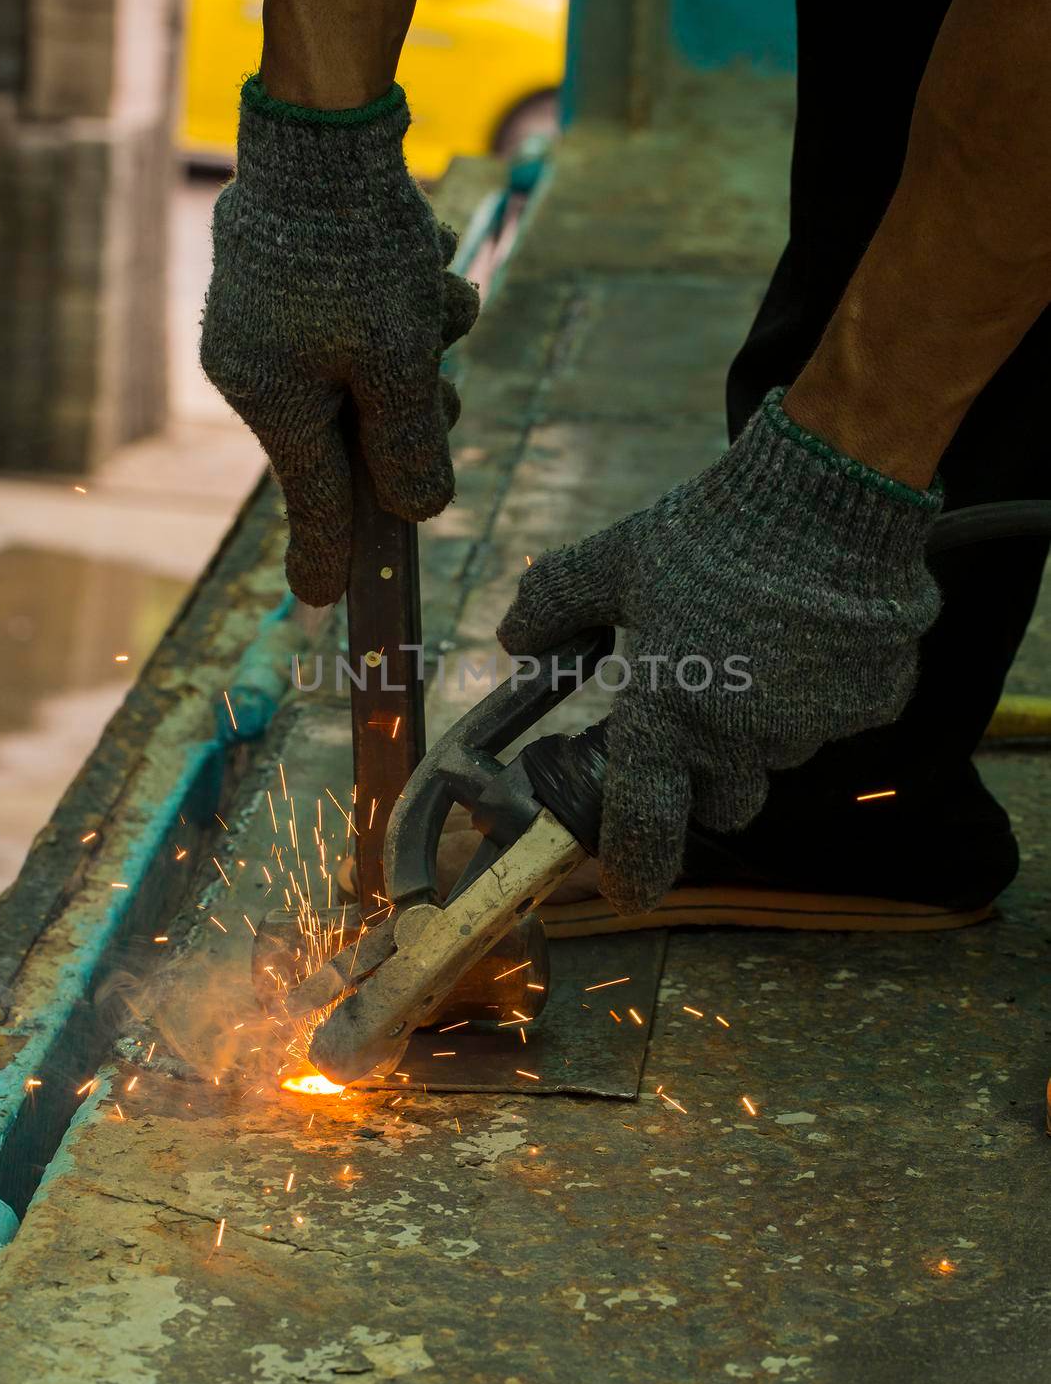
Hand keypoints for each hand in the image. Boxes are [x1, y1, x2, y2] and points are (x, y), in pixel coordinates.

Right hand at [200, 77, 479, 605]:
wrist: (325, 124)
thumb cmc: (358, 252)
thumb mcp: (399, 362)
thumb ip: (410, 447)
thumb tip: (417, 513)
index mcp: (271, 399)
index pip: (313, 499)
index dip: (330, 554)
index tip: (325, 601)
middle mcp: (260, 365)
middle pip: (359, 429)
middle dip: (415, 406)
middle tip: (440, 385)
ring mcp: (276, 317)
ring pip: (377, 364)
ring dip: (423, 335)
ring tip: (429, 286)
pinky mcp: (300, 273)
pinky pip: (368, 311)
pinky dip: (406, 292)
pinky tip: (415, 248)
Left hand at [498, 395, 941, 912]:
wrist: (824, 493)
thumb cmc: (710, 530)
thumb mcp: (615, 560)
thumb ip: (555, 603)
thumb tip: (514, 637)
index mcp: (666, 714)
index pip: (643, 825)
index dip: (633, 868)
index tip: (629, 890)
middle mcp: (737, 739)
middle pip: (720, 799)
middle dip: (706, 772)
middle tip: (698, 706)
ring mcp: (810, 728)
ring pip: (778, 754)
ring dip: (763, 724)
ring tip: (758, 644)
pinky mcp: (870, 704)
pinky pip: (837, 718)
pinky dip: (821, 691)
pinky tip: (812, 632)